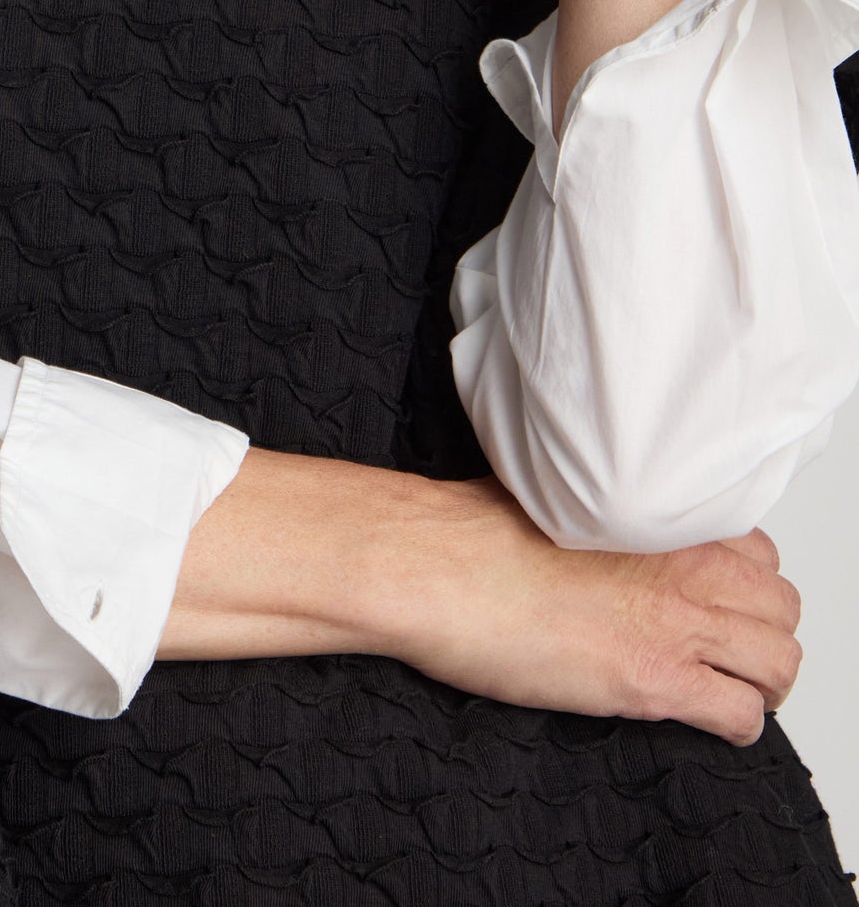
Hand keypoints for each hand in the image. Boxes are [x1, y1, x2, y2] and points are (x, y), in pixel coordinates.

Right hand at [363, 470, 801, 747]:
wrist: (439, 565)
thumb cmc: (473, 529)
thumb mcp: (554, 494)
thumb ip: (603, 510)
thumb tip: (597, 522)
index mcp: (660, 515)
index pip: (757, 552)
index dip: (742, 582)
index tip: (719, 600)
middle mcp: (686, 565)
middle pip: (780, 606)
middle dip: (762, 631)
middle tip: (729, 649)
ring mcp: (677, 624)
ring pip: (779, 662)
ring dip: (761, 680)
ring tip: (731, 689)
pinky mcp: (657, 681)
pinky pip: (741, 716)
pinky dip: (737, 725)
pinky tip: (708, 720)